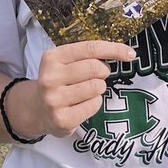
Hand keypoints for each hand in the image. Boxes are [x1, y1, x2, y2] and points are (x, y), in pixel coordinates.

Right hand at [18, 40, 135, 137]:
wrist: (37, 109)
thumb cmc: (60, 81)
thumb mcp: (66, 62)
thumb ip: (88, 55)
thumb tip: (126, 53)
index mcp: (52, 58)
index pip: (90, 48)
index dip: (114, 50)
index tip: (130, 54)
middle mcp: (50, 78)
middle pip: (95, 68)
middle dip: (103, 72)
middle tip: (96, 76)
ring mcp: (54, 100)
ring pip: (96, 87)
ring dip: (99, 88)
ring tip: (86, 91)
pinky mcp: (62, 119)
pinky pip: (94, 105)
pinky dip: (95, 103)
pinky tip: (82, 104)